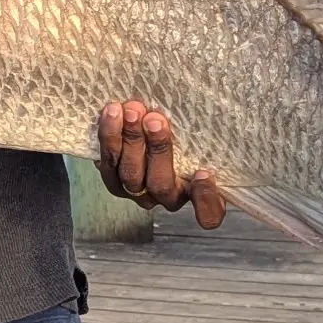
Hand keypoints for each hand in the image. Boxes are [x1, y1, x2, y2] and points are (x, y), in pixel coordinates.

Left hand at [98, 101, 225, 229]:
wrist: (142, 125)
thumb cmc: (181, 132)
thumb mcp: (201, 136)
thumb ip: (211, 139)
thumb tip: (216, 131)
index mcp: (195, 191)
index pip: (209, 212)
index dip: (206, 198)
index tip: (206, 173)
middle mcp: (165, 197)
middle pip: (161, 184)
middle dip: (158, 150)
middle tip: (154, 120)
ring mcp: (135, 190)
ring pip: (130, 174)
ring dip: (129, 140)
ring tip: (131, 111)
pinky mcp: (111, 177)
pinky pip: (107, 161)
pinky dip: (108, 135)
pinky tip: (112, 112)